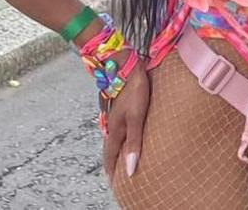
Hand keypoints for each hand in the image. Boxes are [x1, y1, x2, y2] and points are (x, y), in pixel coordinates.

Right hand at [101, 53, 150, 180]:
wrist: (125, 64)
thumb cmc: (134, 90)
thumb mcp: (136, 117)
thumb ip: (134, 142)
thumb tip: (129, 170)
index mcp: (115, 131)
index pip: (110, 158)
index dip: (112, 172)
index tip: (114, 185)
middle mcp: (112, 125)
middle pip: (111, 150)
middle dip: (113, 164)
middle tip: (117, 176)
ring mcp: (114, 115)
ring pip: (114, 138)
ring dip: (117, 150)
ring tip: (122, 159)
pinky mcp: (119, 106)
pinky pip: (118, 128)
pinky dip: (120, 138)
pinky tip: (127, 135)